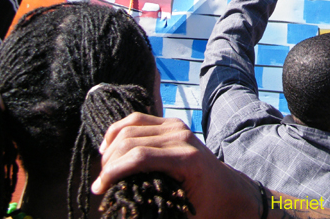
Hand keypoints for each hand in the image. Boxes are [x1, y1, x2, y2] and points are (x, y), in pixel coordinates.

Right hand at [93, 113, 259, 218]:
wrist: (230, 190)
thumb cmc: (209, 207)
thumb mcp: (185, 216)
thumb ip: (156, 210)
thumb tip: (126, 212)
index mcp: (186, 159)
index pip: (139, 157)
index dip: (113, 172)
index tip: (99, 190)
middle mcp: (181, 136)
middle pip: (131, 140)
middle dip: (110, 162)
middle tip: (100, 185)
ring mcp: (177, 126)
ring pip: (131, 126)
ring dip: (111, 146)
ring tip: (103, 169)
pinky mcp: (172, 124)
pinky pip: (139, 120)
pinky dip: (120, 131)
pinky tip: (109, 147)